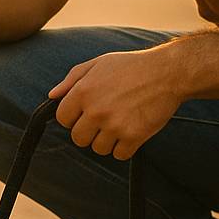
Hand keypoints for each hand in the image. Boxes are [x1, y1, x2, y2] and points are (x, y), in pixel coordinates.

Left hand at [48, 47, 185, 159]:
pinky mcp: (133, 137)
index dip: (73, 117)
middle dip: (88, 132)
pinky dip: (124, 147)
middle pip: (78, 139)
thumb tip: (51, 96)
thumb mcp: (98, 64)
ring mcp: (114, 125)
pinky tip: (131, 130)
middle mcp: (96, 110)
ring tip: (120, 123)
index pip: (63, 119)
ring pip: (98, 149)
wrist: (167, 73)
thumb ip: (71, 80)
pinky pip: (119, 155)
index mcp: (83, 91)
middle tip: (104, 120)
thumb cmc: (131, 66)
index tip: (85, 114)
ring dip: (107, 140)